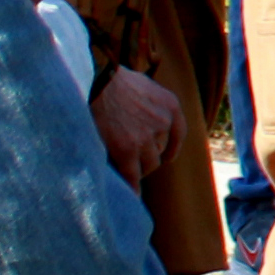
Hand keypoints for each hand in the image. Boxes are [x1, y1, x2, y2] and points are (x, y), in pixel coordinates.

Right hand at [91, 64, 185, 182]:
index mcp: (170, 104)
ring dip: (137, 170)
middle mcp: (163, 122)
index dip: (171, 147)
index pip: (178, 132)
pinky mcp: (127, 150)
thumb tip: (145, 109)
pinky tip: (130, 195)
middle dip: (147, 158)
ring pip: (148, 165)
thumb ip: (149, 99)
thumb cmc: (111, 79)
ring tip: (124, 173)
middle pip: (160, 151)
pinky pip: (133, 176)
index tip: (167, 157)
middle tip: (132, 162)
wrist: (96, 80)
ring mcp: (146, 137)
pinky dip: (132, 188)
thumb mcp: (142, 83)